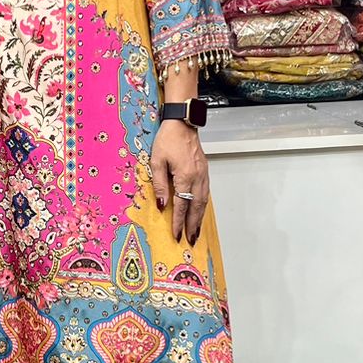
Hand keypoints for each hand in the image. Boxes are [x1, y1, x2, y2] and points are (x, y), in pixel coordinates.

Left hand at [150, 119, 209, 245]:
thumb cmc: (168, 139)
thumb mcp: (157, 161)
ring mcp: (203, 174)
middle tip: (190, 240)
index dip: (178, 222)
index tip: (176, 235)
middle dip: (192, 225)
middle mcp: (197, 177)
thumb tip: (162, 204)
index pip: (181, 205)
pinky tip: (199, 212)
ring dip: (199, 218)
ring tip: (196, 231)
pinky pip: (206, 193)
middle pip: (196, 207)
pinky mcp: (205, 171)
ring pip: (203, 201)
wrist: (182, 123)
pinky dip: (203, 206)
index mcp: (185, 176)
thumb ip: (159, 184)